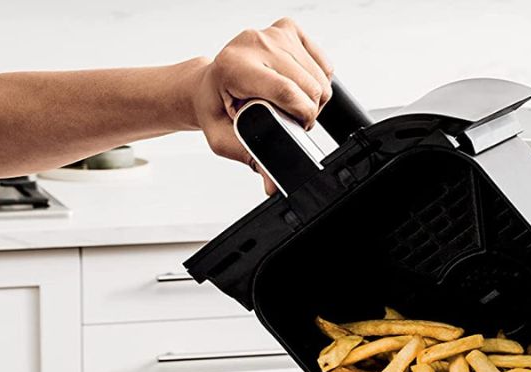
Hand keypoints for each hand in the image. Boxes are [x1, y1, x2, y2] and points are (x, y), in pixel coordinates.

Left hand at [191, 17, 333, 189]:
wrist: (209, 85)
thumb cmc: (216, 109)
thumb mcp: (225, 140)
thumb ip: (251, 159)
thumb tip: (273, 184)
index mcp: (234, 67)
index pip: (287, 91)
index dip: (302, 116)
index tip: (298, 127)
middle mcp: (253, 43)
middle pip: (309, 85)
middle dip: (309, 110)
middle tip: (290, 119)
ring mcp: (271, 33)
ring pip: (320, 74)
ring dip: (315, 97)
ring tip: (292, 104)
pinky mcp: (286, 29)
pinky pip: (321, 61)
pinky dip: (318, 78)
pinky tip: (297, 85)